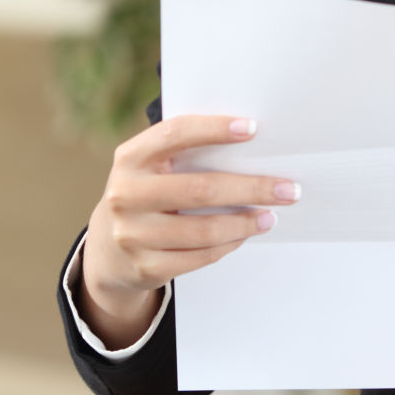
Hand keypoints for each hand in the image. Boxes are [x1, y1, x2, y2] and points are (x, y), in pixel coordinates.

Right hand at [77, 113, 299, 349]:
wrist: (107, 248)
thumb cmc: (146, 194)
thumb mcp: (150, 167)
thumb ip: (184, 153)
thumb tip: (249, 143)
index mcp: (130, 158)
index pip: (175, 134)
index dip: (214, 129)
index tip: (252, 128)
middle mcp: (126, 194)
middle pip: (201, 189)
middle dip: (251, 188)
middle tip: (287, 189)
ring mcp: (133, 234)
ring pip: (204, 230)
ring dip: (246, 222)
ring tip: (270, 216)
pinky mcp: (145, 266)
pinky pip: (199, 257)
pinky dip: (228, 245)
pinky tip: (244, 235)